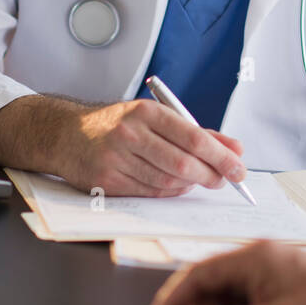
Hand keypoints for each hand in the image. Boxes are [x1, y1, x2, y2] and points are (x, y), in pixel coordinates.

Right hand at [58, 98, 245, 196]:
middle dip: (210, 174)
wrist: (66, 134)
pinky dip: (170, 192)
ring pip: (167, 180)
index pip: (194, 137)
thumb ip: (197, 132)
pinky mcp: (106, 181)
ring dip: (190, 184)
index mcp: (147, 112)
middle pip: (182, 162)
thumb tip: (235, 149)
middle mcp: (130, 133)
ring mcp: (116, 158)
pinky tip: (177, 186)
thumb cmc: (118, 124)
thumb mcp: (155, 117)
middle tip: (225, 179)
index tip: (239, 167)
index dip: (221, 156)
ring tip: (201, 180)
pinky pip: (149, 192)